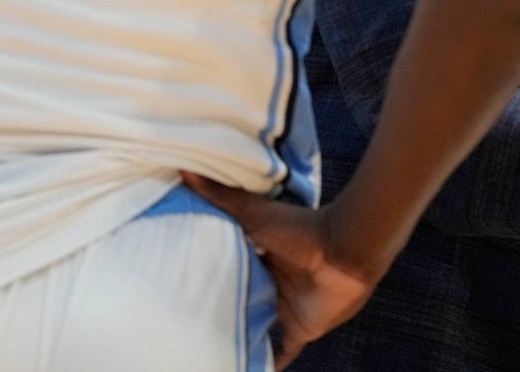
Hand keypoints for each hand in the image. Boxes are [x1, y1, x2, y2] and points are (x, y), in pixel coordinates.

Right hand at [183, 173, 381, 369]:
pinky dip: (268, 365)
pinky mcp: (300, 328)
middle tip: (180, 330)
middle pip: (239, 302)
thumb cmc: (303, 228)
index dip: (204, 278)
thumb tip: (184, 168)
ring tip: (204, 357)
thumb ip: (221, 195)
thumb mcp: (254, 213)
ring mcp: (284, 307)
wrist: (346, 250)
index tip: (173, 287)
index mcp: (258, 258)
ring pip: (254, 329)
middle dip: (218, 313)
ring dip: (237, 340)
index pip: (226, 271)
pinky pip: (281, 353)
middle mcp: (269, 284)